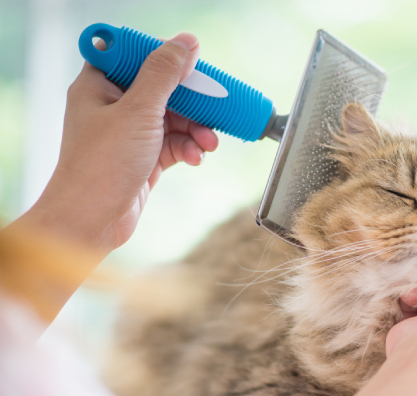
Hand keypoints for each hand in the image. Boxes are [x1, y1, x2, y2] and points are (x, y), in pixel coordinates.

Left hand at [33, 32, 217, 253]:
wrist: (92, 220)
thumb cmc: (101, 166)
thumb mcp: (138, 111)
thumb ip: (163, 74)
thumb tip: (185, 44)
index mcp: (99, 86)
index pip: (134, 56)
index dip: (164, 58)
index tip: (192, 67)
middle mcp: (112, 107)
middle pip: (162, 89)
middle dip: (191, 102)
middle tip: (214, 107)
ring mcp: (128, 133)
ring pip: (173, 119)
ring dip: (195, 129)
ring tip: (208, 143)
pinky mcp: (142, 158)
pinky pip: (174, 143)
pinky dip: (188, 148)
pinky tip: (196, 157)